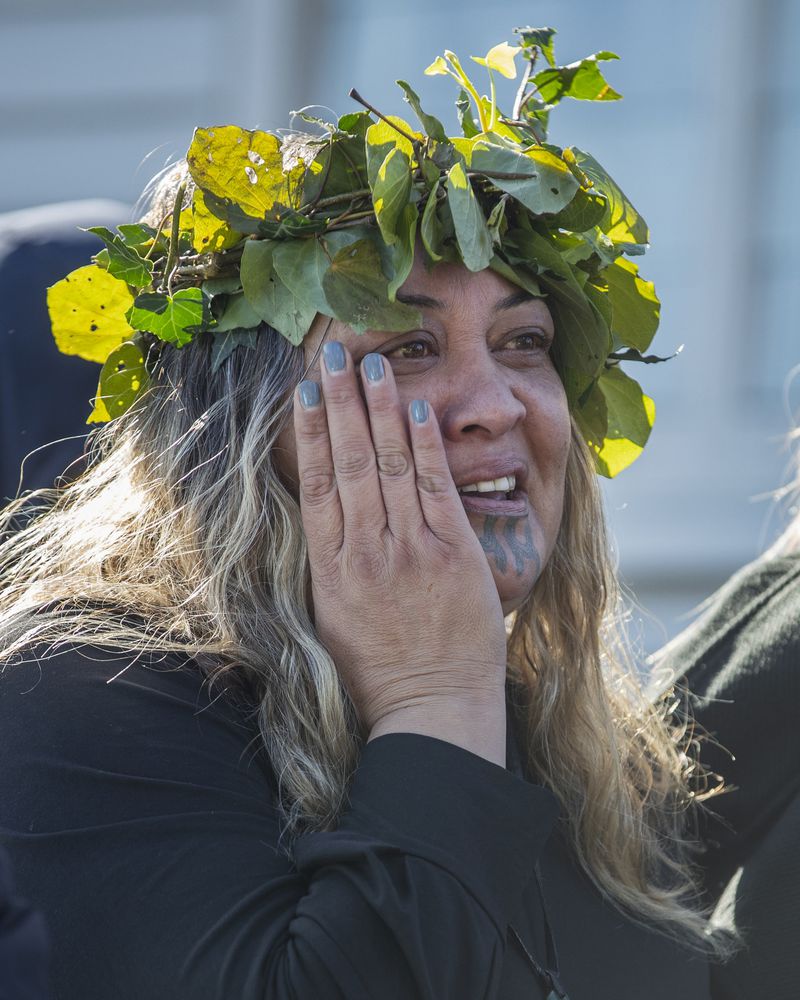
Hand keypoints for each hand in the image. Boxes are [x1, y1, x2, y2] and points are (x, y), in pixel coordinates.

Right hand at [292, 341, 506, 760]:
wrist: (433, 711)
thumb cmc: (379, 672)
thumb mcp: (333, 619)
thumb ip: (330, 563)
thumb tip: (323, 514)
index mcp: (330, 570)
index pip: (316, 483)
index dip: (310, 431)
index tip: (305, 390)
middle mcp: (365, 552)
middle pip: (350, 462)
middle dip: (341, 402)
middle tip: (333, 353)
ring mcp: (410, 551)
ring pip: (390, 466)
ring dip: (381, 410)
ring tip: (373, 365)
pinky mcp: (453, 555)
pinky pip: (435, 488)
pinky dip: (425, 445)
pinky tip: (417, 408)